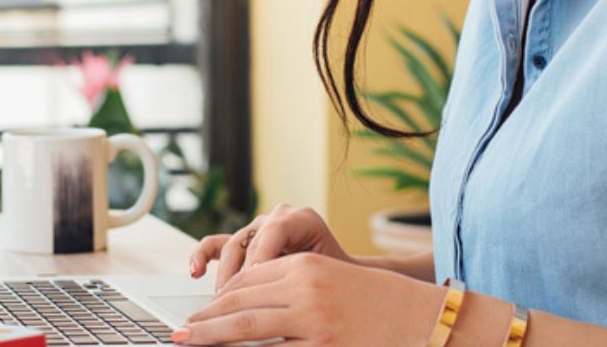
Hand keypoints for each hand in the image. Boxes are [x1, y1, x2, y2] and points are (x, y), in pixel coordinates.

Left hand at [173, 253, 445, 345]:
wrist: (426, 322)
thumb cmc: (379, 303)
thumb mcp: (332, 281)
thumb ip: (292, 288)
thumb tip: (245, 305)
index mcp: (306, 267)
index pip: (249, 279)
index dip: (220, 298)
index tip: (200, 311)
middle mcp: (306, 290)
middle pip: (240, 303)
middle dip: (206, 319)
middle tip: (180, 332)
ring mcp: (313, 323)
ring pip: (248, 330)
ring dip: (214, 338)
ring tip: (190, 343)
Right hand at [188, 204, 350, 289]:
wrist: (343, 281)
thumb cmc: (338, 283)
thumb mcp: (326, 281)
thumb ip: (303, 284)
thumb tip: (283, 303)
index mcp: (302, 219)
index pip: (275, 231)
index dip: (263, 258)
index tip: (257, 284)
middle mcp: (276, 218)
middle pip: (251, 242)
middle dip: (241, 274)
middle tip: (235, 303)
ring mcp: (256, 229)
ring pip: (231, 245)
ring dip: (225, 275)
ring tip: (221, 300)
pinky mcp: (241, 242)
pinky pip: (216, 245)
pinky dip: (203, 256)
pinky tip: (196, 272)